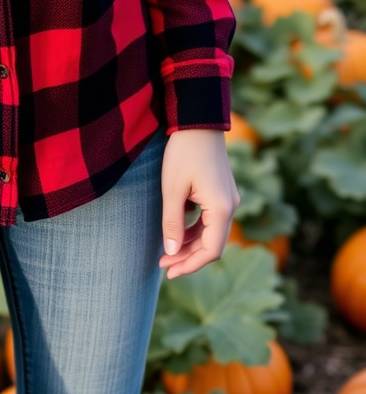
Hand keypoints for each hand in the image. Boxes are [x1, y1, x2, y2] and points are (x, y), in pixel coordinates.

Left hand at [158, 129, 239, 278]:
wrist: (197, 121)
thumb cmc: (183, 153)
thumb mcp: (172, 191)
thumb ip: (172, 224)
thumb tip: (172, 253)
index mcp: (222, 208)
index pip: (211, 250)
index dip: (191, 265)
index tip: (169, 272)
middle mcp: (230, 206)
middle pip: (212, 245)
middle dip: (187, 258)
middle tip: (163, 266)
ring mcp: (227, 199)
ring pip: (210, 234)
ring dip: (189, 246)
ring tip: (165, 254)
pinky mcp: (220, 194)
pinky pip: (209, 221)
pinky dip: (193, 232)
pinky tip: (175, 235)